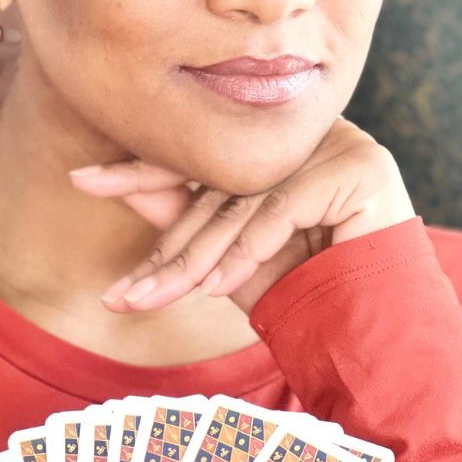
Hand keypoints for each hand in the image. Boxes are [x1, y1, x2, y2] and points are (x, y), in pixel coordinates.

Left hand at [70, 116, 413, 314]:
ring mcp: (339, 143)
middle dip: (166, 247)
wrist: (379, 327)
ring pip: (246, 200)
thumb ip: (184, 215)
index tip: (82, 180)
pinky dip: (246, 252)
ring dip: (196, 260)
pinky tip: (216, 289)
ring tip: (153, 302)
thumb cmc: (307, 288)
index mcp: (275, 142)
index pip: (201, 155)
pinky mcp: (362, 168)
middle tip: (119, 291)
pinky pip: (284, 208)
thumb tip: (113, 181)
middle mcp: (307, 134)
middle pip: (221, 185)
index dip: (140, 172)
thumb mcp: (231, 257)